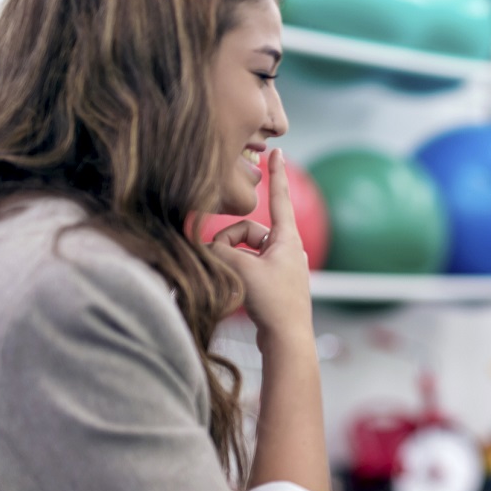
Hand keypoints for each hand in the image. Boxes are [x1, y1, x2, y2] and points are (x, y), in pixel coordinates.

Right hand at [208, 149, 311, 342]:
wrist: (287, 340)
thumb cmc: (273, 303)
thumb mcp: (241, 270)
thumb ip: (218, 251)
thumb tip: (203, 247)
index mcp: (287, 239)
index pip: (279, 198)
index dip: (276, 174)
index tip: (278, 150)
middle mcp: (287, 250)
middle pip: (248, 232)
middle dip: (229, 245)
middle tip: (223, 264)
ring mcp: (281, 267)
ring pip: (244, 252)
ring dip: (231, 263)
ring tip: (232, 283)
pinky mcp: (273, 283)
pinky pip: (247, 268)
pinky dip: (236, 275)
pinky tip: (238, 292)